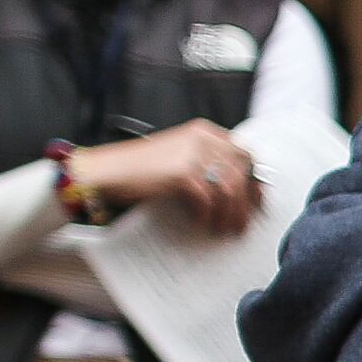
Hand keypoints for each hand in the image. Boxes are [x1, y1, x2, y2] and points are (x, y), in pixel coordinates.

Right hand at [69, 124, 262, 234]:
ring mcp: (191, 154)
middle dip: (247, 202)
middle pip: (241, 173)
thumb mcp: (180, 156)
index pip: (244, 154)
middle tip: (244, 223)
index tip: (257, 202)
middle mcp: (201, 138)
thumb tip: (240, 188)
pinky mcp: (180, 173)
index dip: (254, 181)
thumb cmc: (141, 169)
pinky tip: (202, 224)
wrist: (105, 171)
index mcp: (204, 131)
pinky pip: (208, 200)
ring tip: (226, 230)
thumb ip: (208, 163)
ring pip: (229, 189)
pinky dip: (208, 216)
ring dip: (230, 215)